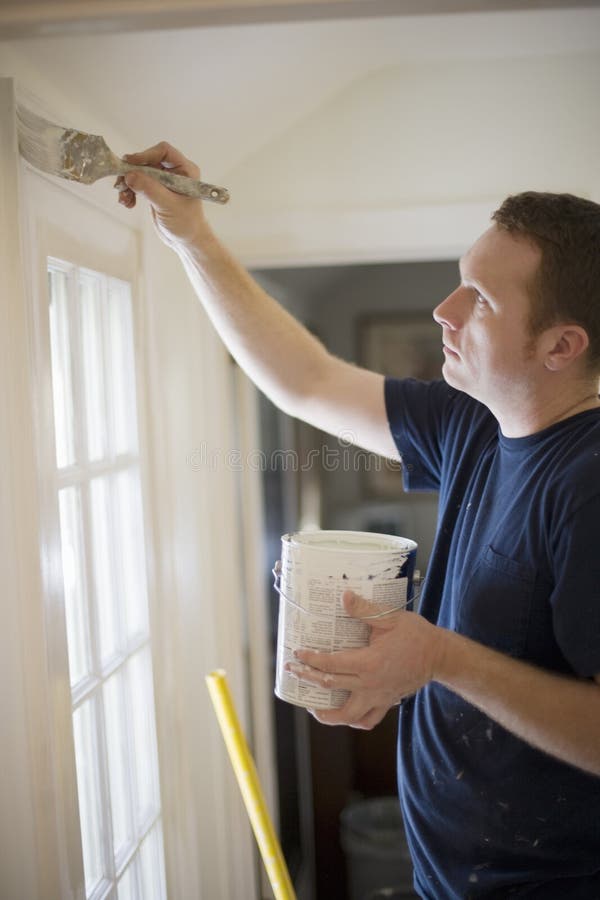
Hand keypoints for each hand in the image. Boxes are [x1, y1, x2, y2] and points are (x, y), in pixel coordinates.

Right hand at [116, 142, 206, 247]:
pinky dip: (130, 191)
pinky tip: (128, 202)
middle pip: (148, 161)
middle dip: (133, 172)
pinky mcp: (154, 190)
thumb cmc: (186, 224)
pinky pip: (137, 183)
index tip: (131, 163)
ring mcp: (163, 181)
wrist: (186, 241)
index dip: (146, 155)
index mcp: (185, 171)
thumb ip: (150, 189)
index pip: (164, 152)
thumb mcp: (168, 205)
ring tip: (124, 198)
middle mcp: (174, 172)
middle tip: (122, 184)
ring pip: (140, 172)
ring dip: (128, 183)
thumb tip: (130, 175)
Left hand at [285, 590, 444, 729]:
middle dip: (308, 680)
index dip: (311, 659)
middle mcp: (370, 684)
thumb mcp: (390, 618)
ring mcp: (379, 697)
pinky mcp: (387, 702)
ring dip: (327, 714)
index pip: (331, 665)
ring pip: (348, 715)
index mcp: (368, 663)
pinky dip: (354, 720)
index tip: (297, 653)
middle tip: (293, 672)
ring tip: (313, 707)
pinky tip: (345, 714)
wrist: (440, 656)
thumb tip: (344, 596)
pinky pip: (368, 720)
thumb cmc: (416, 635)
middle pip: (331, 687)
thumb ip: (364, 610)